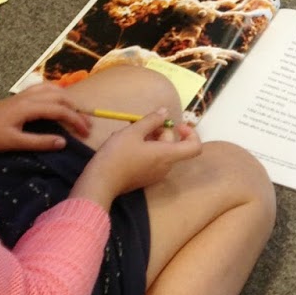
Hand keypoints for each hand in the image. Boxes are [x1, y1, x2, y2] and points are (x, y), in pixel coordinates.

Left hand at [0, 86, 93, 152]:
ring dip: (67, 98)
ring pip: (51, 89)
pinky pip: (42, 89)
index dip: (76, 120)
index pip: (60, 110)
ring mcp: (21, 96)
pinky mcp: (16, 99)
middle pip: (60, 96)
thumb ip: (39, 142)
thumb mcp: (13, 143)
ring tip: (76, 111)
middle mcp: (27, 97)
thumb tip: (63, 142)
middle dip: (76, 109)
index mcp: (28, 107)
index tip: (86, 133)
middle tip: (86, 124)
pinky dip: (54, 93)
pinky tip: (55, 102)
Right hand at [70, 109, 201, 206]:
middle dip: (159, 131)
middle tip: (139, 124)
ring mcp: (155, 174)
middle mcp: (166, 166)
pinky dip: (143, 149)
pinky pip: (151, 160)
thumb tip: (165, 112)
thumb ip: (152, 120)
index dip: (190, 133)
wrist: (100, 181)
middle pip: (172, 145)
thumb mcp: (133, 131)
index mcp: (167, 154)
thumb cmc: (118, 154)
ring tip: (128, 134)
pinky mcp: (145, 178)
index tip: (176, 125)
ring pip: (160, 151)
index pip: (194, 147)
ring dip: (148, 139)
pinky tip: (125, 145)